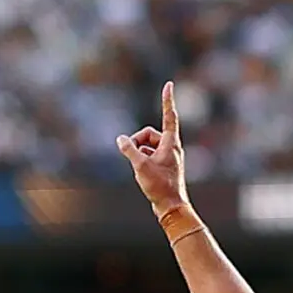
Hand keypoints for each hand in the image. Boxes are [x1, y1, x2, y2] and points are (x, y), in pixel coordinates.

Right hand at [115, 81, 189, 214]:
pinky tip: (141, 173)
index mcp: (171, 143)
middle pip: (150, 134)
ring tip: (138, 169)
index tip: (168, 85)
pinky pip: (149, 155)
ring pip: (147, 145)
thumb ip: (129, 150)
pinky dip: (141, 160)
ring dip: (138, 152)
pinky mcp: (164, 165)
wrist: (170, 207)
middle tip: (132, 156)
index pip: (169, 116)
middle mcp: (172, 147)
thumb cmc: (159, 186)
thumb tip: (121, 139)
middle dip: (137, 142)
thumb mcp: (140, 165)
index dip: (167, 100)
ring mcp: (168, 157)